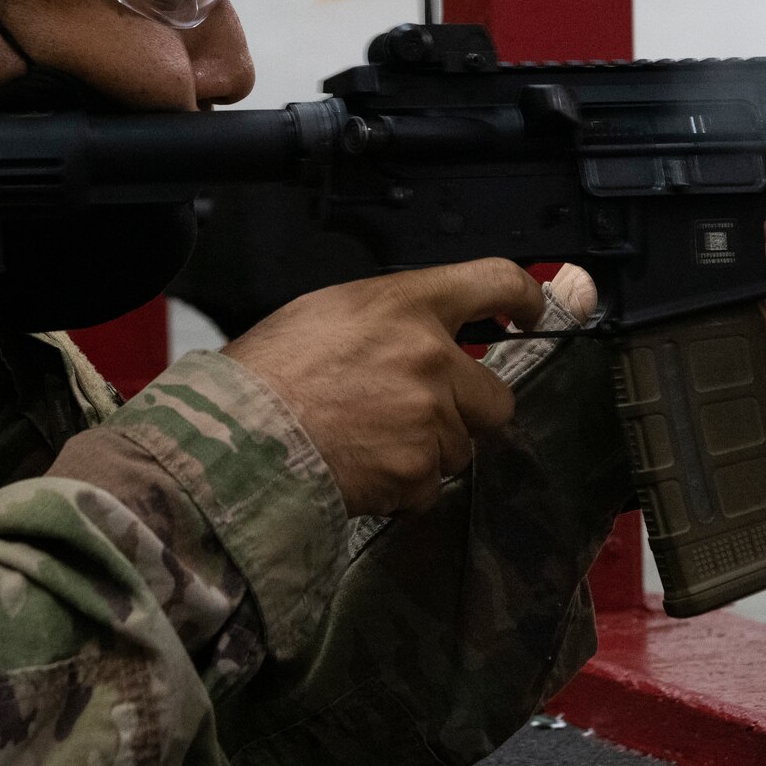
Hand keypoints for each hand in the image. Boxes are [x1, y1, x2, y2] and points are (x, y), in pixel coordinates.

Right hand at [223, 259, 544, 517]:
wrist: (234, 440)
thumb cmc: (267, 376)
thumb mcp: (328, 313)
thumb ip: (393, 319)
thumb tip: (428, 333)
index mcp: (406, 305)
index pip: (495, 280)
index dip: (525, 296)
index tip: (531, 310)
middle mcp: (430, 358)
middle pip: (496, 396)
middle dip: (466, 411)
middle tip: (416, 414)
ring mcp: (429, 418)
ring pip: (461, 446)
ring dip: (427, 451)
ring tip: (368, 440)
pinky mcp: (418, 471)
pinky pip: (431, 485)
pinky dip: (404, 486)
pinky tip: (362, 467)